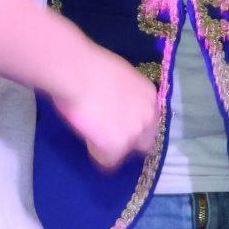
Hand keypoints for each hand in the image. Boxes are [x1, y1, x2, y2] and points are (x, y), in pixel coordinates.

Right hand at [52, 45, 159, 171]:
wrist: (78, 74)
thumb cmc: (90, 66)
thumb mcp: (120, 76)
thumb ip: (124, 93)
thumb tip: (114, 101)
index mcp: (149, 95)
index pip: (149, 120)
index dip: (133, 124)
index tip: (119, 123)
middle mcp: (148, 116)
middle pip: (145, 141)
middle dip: (129, 141)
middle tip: (108, 135)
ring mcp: (134, 133)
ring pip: (126, 151)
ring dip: (111, 146)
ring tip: (93, 135)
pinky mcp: (117, 147)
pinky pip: (107, 161)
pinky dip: (97, 154)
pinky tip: (88, 142)